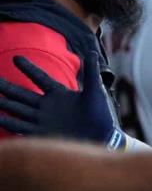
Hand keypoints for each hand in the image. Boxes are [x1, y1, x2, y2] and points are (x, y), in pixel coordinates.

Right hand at [0, 52, 123, 148]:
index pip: (40, 78)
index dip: (29, 68)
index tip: (16, 57)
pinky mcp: (41, 134)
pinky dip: (8, 122)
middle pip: (21, 94)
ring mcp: (42, 120)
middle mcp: (46, 106)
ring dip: (3, 103)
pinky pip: (21, 127)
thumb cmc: (100, 115)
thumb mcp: (95, 92)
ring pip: (17, 109)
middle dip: (6, 86)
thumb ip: (91, 73)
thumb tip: (92, 52)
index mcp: (59, 94)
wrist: (102, 139)